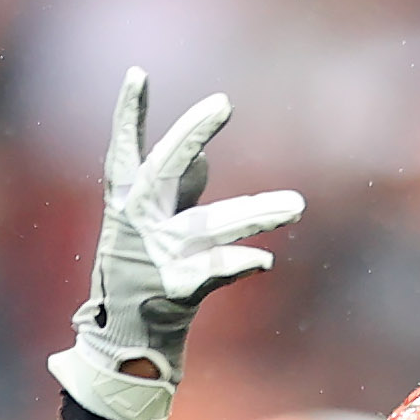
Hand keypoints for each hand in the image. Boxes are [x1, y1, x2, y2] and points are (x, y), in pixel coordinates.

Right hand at [45, 70, 306, 419]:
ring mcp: (156, 256)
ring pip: (210, 226)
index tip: (137, 74)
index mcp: (125, 203)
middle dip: (191, 133)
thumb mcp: (150, 227)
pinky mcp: (175, 290)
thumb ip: (178, 191)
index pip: (122, 149)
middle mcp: (136, 223)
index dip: (128, 114)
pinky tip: (265, 260)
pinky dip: (240, 265)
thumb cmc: (140, 276)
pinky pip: (217, 271)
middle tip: (223, 102)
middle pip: (164, 169)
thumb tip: (204, 163)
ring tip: (297, 206)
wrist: (124, 345)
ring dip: (255, 214)